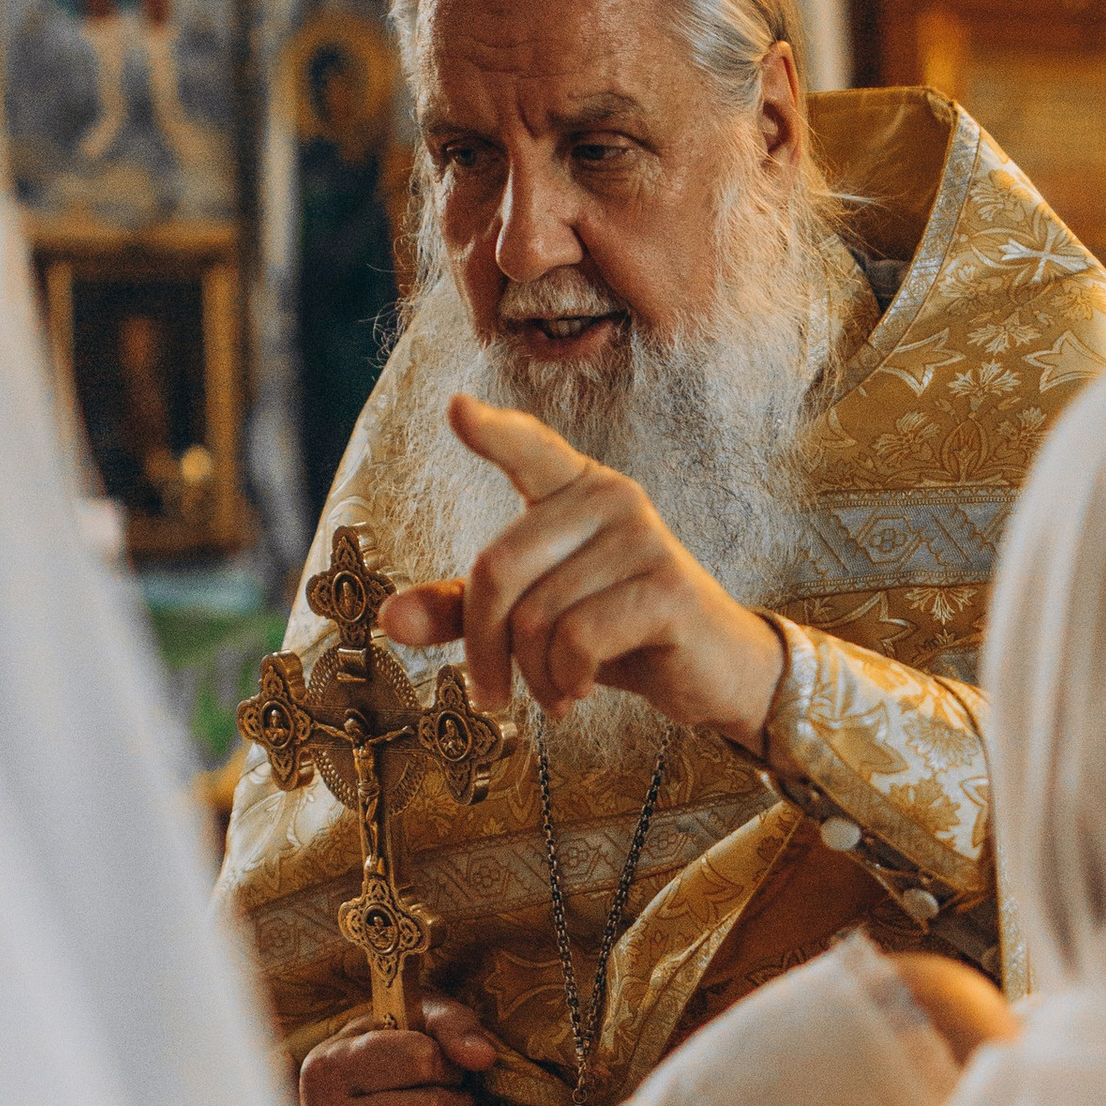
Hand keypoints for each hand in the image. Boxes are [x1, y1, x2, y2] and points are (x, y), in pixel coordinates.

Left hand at [381, 392, 786, 747]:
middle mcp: (611, 498)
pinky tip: (581, 692)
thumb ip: (464, 612)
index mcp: (577, 491)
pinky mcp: (666, 587)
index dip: (492, 431)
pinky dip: (565, 681)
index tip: (455, 410)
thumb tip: (389, 620)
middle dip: (483, 647)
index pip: (530, 448)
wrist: (715, 675)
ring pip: (536, 616)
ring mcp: (643, 538)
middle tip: (494, 695)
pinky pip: (577, 638)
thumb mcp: (535, 621)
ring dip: (533, 676)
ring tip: (556, 693)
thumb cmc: (619, 637)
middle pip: (498, 568)